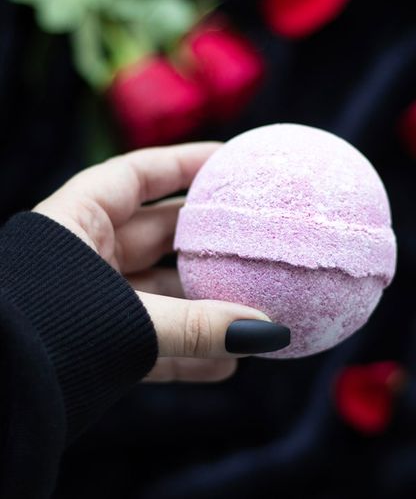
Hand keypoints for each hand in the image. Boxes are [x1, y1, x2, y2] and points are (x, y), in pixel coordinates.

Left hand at [34, 143, 282, 382]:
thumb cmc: (38, 335)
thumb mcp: (126, 321)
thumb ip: (196, 327)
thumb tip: (265, 330)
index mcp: (78, 222)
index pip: (138, 175)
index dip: (185, 163)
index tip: (228, 161)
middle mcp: (87, 255)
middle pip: (161, 235)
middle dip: (206, 239)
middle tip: (251, 237)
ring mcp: (94, 300)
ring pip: (162, 294)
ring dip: (204, 309)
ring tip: (250, 310)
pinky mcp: (99, 344)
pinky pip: (152, 343)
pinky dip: (187, 355)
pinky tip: (224, 366)